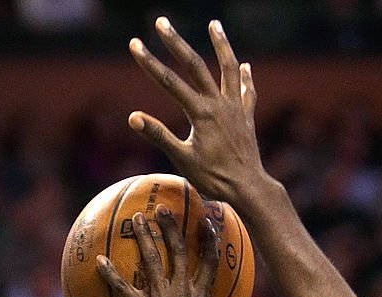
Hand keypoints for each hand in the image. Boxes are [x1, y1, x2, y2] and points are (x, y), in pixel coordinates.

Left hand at [96, 208, 246, 296]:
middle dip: (172, 227)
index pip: (209, 264)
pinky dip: (111, 274)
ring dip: (144, 237)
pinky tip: (99, 261)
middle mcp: (181, 296)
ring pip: (151, 261)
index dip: (209, 240)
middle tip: (164, 207)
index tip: (206, 221)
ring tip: (137, 218)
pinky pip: (123, 289)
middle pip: (178, 253)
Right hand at [128, 18, 266, 205]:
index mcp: (201, 113)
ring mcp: (236, 109)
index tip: (134, 44)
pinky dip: (245, 78)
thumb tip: (132, 118)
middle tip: (161, 22)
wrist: (249, 189)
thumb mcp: (182, 159)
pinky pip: (248, 93)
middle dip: (176, 43)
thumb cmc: (214, 178)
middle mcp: (219, 104)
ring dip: (221, 45)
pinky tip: (244, 67)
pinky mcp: (247, 119)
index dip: (150, 62)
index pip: (169, 82)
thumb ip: (159, 135)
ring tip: (215, 24)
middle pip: (195, 65)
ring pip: (228, 69)